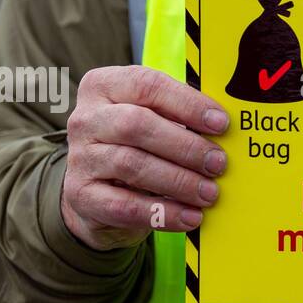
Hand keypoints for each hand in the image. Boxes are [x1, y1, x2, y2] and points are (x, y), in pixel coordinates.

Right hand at [61, 66, 228, 250]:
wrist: (98, 192)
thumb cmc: (135, 146)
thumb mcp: (152, 120)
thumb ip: (179, 116)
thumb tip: (222, 126)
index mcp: (104, 87)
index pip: (147, 86)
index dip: (188, 104)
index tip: (220, 124)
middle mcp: (86, 119)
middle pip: (137, 125)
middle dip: (185, 146)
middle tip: (218, 163)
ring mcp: (80, 157)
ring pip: (133, 165)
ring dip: (179, 181)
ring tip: (209, 192)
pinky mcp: (83, 195)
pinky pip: (126, 206)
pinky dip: (163, 213)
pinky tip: (190, 217)